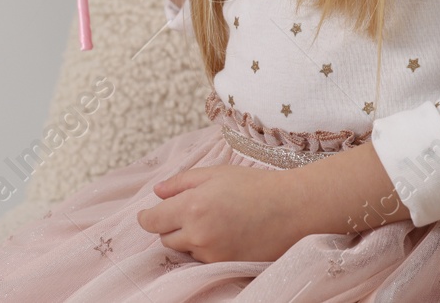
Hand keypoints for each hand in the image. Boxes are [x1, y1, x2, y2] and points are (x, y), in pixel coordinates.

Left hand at [137, 164, 308, 262]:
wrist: (292, 209)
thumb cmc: (256, 186)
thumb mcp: (217, 174)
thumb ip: (182, 182)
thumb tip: (157, 193)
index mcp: (192, 206)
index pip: (152, 221)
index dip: (147, 217)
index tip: (148, 215)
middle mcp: (198, 234)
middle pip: (166, 239)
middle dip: (172, 226)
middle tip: (193, 211)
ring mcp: (211, 254)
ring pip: (186, 251)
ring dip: (191, 239)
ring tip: (216, 221)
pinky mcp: (224, 265)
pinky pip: (204, 260)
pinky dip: (208, 249)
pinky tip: (227, 234)